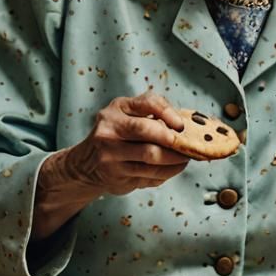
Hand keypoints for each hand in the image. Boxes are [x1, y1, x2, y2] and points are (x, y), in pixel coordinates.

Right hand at [33, 91, 188, 237]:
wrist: (86, 165)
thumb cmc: (118, 137)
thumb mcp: (129, 117)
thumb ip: (154, 117)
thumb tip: (189, 126)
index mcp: (118, 107)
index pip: (148, 102)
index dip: (168, 112)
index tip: (181, 125)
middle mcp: (110, 127)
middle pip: (147, 130)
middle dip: (172, 138)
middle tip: (188, 145)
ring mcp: (109, 152)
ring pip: (151, 155)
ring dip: (175, 158)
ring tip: (186, 158)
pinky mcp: (114, 173)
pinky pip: (149, 173)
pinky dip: (168, 172)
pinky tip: (174, 168)